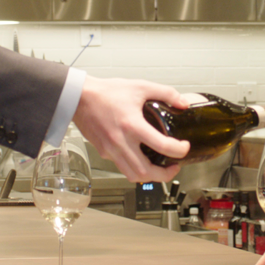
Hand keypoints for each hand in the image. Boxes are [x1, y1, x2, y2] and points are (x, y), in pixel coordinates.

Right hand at [71, 76, 189, 182]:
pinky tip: (141, 160)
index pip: (162, 146)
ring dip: (149, 176)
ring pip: (132, 175)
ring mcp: (111, 150)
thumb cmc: (106, 92)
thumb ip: (165, 93)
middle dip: (164, 175)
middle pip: (146, 171)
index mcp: (132, 125)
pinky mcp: (104, 152)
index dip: (179, 150)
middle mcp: (121, 141)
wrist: (80, 97)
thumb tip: (183, 103)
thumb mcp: (140, 87)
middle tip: (174, 167)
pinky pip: (122, 168)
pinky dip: (134, 169)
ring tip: (159, 169)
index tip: (184, 147)